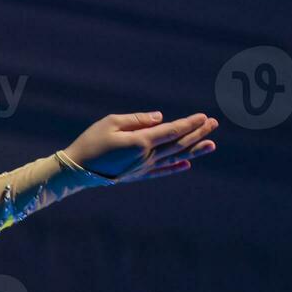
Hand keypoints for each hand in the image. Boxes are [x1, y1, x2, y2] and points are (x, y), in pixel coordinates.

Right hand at [62, 112, 218, 182]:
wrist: (76, 170)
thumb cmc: (90, 141)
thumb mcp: (111, 122)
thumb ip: (137, 119)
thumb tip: (159, 118)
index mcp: (141, 142)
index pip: (171, 131)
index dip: (189, 123)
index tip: (203, 116)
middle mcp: (146, 157)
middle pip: (177, 144)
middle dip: (197, 133)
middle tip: (214, 124)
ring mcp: (143, 168)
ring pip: (174, 158)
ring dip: (194, 150)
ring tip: (212, 145)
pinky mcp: (137, 175)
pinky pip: (161, 172)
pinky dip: (175, 168)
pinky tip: (187, 164)